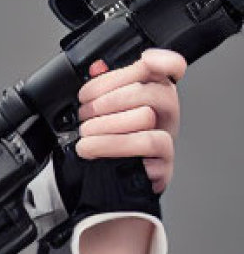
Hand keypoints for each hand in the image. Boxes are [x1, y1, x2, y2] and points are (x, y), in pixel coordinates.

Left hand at [69, 49, 184, 253]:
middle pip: (153, 90)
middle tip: (85, 111)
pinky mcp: (163, 164)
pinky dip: (114, 144)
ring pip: (149, 116)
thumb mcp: (98, 119)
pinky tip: (90, 149)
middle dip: (111, 97)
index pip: (169, 70)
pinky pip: (149, 144)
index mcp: (152, 97)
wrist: (108, 193)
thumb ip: (100, 90)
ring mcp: (166, 139)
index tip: (144, 60)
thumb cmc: (107, 151)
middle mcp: (164, 116)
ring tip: (84, 134)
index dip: (163, 61)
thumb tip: (97, 67)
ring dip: (108, 122)